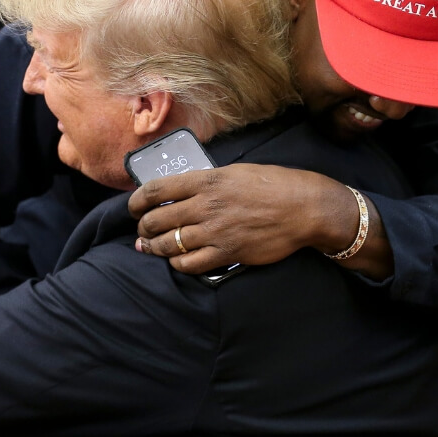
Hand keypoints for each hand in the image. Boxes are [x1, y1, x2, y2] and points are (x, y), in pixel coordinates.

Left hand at [128, 164, 357, 273]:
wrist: (304, 208)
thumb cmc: (274, 185)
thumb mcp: (236, 172)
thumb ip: (208, 182)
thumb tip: (184, 192)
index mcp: (206, 180)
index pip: (156, 190)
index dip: (137, 201)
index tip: (133, 207)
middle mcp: (206, 205)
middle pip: (157, 219)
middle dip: (143, 227)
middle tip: (142, 230)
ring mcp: (215, 231)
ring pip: (169, 244)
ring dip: (154, 247)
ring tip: (150, 247)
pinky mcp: (227, 253)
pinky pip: (190, 264)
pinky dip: (178, 263)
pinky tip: (177, 261)